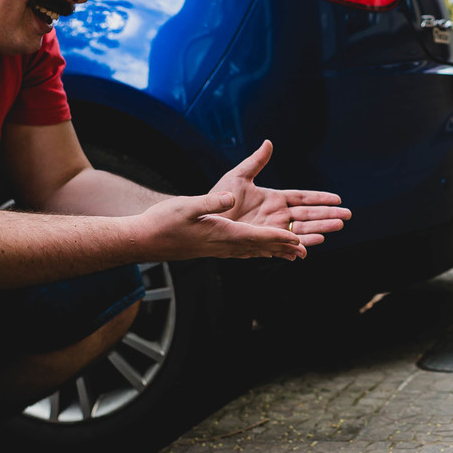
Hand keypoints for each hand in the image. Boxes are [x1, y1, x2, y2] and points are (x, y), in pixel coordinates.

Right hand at [137, 191, 306, 260]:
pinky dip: (260, 251)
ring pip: (254, 251)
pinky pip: (244, 251)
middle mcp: (224, 246)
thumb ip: (210, 202)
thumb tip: (230, 198)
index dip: (278, 238)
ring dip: (276, 252)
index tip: (298, 240)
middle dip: (285, 248)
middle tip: (308, 252)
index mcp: (221, 234)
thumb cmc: (163, 222)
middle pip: (262, 248)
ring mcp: (219, 250)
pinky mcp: (214, 249)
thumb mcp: (186, 206)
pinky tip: (265, 252)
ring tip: (295, 254)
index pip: (256, 237)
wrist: (144, 240)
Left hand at [207, 140, 351, 249]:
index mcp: (275, 198)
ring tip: (336, 228)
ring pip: (301, 230)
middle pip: (308, 215)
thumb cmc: (218, 196)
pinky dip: (297, 247)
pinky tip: (309, 248)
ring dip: (319, 230)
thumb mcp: (238, 176)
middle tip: (347, 216)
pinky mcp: (264, 242)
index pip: (303, 198)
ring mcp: (272, 229)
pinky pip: (284, 245)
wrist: (202, 217)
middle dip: (328, 215)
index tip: (338, 198)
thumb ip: (256, 161)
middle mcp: (277, 215)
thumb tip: (268, 142)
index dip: (320, 198)